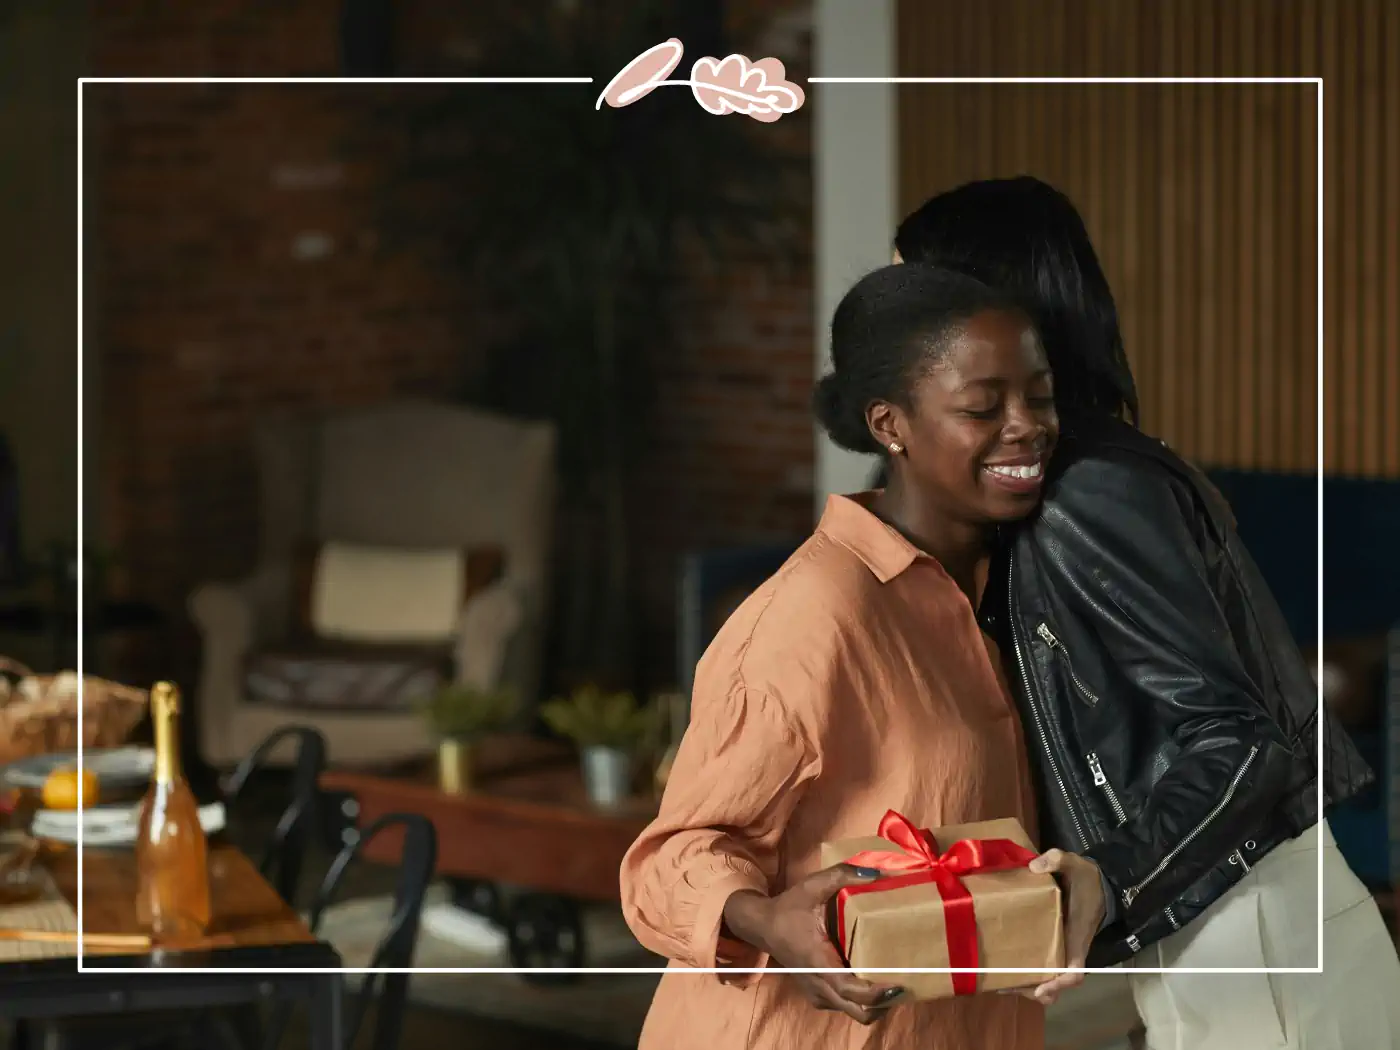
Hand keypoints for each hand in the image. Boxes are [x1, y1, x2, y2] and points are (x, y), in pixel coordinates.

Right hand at [723, 864, 906, 1023]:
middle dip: (885, 1004)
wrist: (761, 926)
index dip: (875, 994)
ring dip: (877, 1004)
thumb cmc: (788, 907)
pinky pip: (846, 1006)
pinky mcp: (819, 995)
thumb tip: (879, 872)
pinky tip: (874, 978)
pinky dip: (864, 1000)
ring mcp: (818, 994)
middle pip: (859, 1012)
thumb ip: (843, 875)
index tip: (897, 986)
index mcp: (818, 961)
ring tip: (894, 980)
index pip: (848, 990)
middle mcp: (819, 984)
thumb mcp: (812, 886)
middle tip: (905, 982)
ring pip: (855, 1013)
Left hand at [1018, 849, 1106, 1004]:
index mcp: (1077, 936)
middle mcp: (1070, 948)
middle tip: (1006, 986)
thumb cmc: (1087, 878)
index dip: (1059, 984)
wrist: (1099, 881)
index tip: (1040, 989)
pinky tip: (1005, 965)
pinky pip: (1043, 962)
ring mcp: (1062, 947)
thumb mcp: (1075, 863)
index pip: (1075, 972)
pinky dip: (1028, 970)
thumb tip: (1035, 866)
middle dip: (1035, 990)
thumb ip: (1058, 859)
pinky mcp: (1054, 942)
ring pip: (1048, 976)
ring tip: (1000, 982)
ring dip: (1028, 984)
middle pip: (1057, 982)